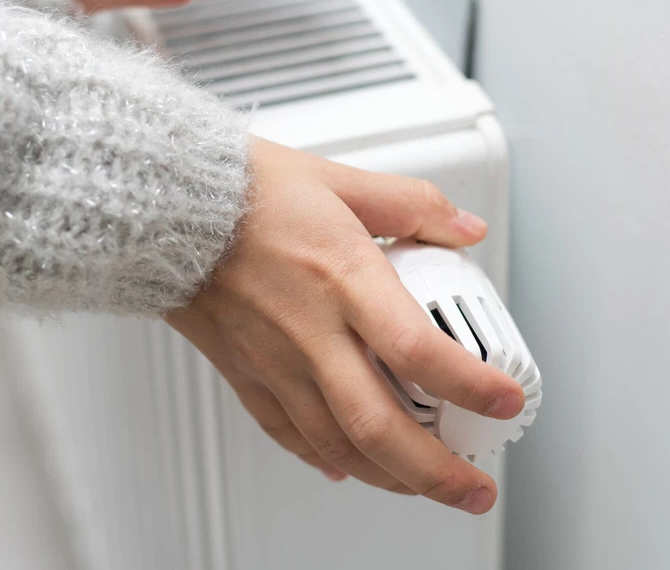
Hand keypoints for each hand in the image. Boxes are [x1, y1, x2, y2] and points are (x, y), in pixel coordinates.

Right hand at [166, 138, 524, 513]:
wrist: (164, 205)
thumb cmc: (243, 189)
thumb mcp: (342, 180)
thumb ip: (413, 206)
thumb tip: (464, 229)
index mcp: (344, 279)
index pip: (419, 351)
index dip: (471, 386)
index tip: (505, 401)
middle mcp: (311, 332)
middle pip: (380, 426)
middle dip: (436, 472)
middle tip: (475, 488)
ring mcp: (275, 361)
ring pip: (337, 445)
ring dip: (389, 478)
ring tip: (426, 488)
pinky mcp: (245, 375)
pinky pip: (289, 434)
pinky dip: (325, 460)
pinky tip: (348, 468)